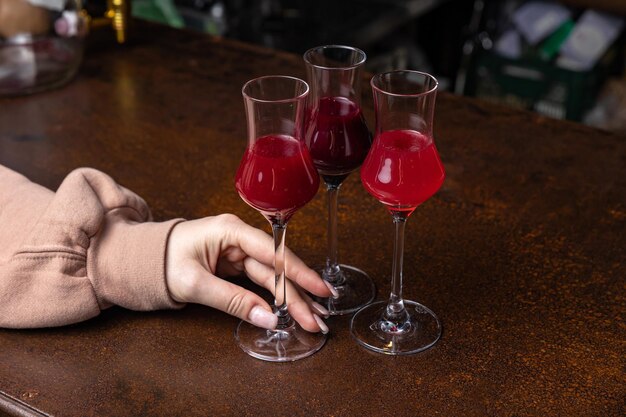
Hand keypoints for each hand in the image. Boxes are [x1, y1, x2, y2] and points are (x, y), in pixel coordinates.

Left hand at [165, 214, 330, 332]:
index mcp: (230, 231)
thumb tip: (268, 318)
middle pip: (276, 268)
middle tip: (318, 318)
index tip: (319, 289)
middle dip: (299, 294)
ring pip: (273, 277)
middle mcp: (239, 238)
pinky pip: (262, 282)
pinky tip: (294, 308)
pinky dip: (278, 297)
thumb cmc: (160, 263)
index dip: (298, 272)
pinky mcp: (236, 265)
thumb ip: (232, 301)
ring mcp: (238, 252)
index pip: (272, 252)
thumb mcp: (194, 284)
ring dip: (293, 298)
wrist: (139, 261)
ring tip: (313, 318)